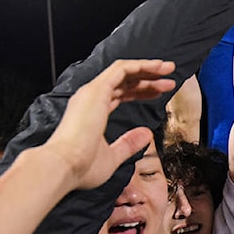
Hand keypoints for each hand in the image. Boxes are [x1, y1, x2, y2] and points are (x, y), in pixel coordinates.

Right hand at [41, 59, 176, 190]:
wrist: (63, 168)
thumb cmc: (82, 167)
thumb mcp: (112, 157)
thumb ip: (128, 144)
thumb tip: (146, 134)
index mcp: (91, 112)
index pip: (119, 94)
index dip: (140, 92)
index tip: (159, 95)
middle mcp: (90, 98)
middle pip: (123, 81)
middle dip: (148, 79)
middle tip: (169, 80)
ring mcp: (92, 92)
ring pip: (124, 70)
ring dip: (148, 68)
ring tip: (170, 69)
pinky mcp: (96, 90)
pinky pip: (122, 69)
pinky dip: (141, 66)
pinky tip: (158, 68)